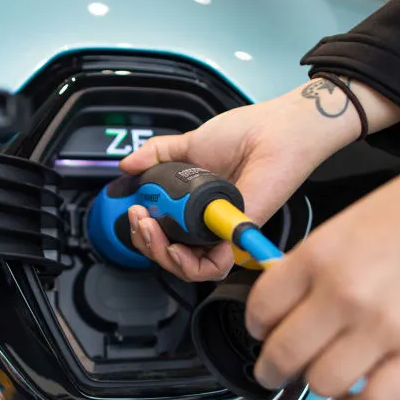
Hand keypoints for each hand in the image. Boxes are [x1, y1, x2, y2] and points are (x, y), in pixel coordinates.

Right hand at [120, 77, 399, 280]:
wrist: (272, 131)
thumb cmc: (244, 134)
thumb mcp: (189, 144)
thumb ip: (156, 155)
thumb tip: (127, 166)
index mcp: (197, 207)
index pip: (166, 235)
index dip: (144, 232)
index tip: (133, 212)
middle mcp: (209, 224)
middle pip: (171, 256)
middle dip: (145, 244)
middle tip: (139, 221)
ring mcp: (223, 233)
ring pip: (188, 268)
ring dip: (161, 254)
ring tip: (151, 230)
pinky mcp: (237, 236)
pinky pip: (212, 266)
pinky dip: (190, 262)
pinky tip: (175, 244)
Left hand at [246, 121, 399, 399]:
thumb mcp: (355, 217)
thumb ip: (321, 262)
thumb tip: (297, 299)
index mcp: (320, 254)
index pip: (261, 308)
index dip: (257, 327)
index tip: (263, 333)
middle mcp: (344, 294)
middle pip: (283, 355)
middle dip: (273, 369)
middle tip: (276, 371)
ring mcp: (384, 328)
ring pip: (323, 384)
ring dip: (319, 386)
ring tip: (327, 378)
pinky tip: (358, 397)